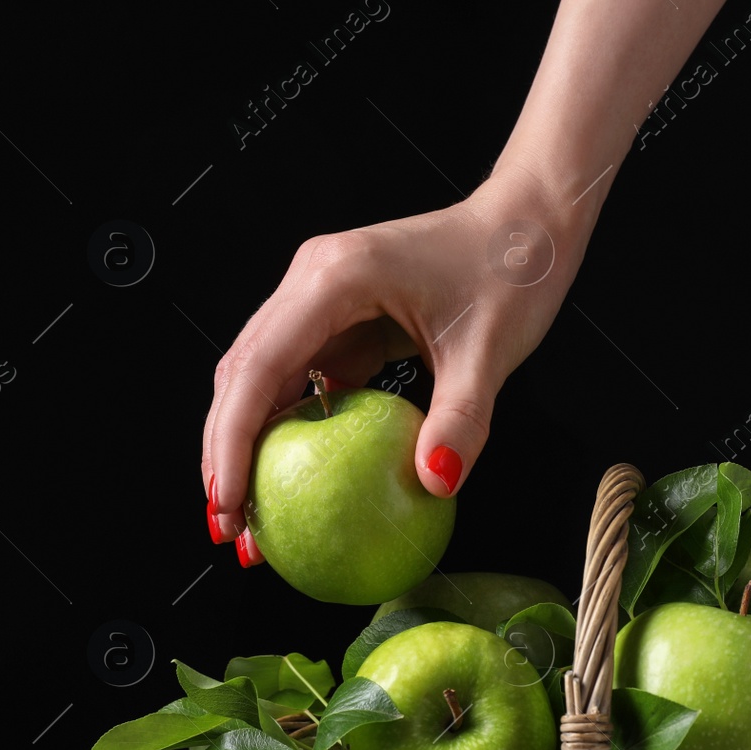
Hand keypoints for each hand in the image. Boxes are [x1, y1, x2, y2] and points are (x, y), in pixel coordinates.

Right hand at [203, 170, 591, 564]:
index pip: (259, 367)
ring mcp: (317, 296)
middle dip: (224, 453)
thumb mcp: (492, 351)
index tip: (230, 502)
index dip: (231, 441)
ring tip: (252, 514)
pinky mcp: (335, 314)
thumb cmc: (510, 269)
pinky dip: (289, 428)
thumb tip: (433, 483)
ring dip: (249, 443)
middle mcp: (310, 280)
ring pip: (259, 377)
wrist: (526, 222)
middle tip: (230, 527)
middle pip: (240, 375)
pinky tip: (295, 477)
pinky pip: (298, 376)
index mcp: (335, 277)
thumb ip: (460, 419)